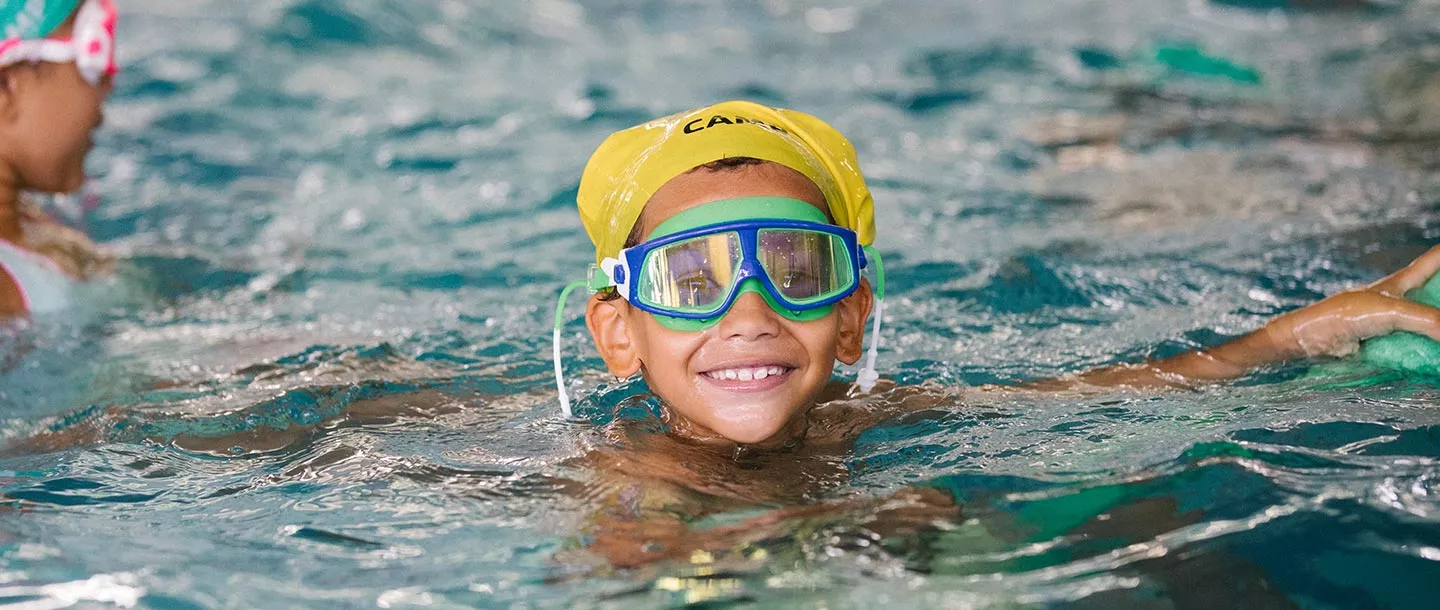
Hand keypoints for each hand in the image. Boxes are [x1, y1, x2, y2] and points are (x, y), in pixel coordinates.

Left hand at [1260, 244, 1439, 358]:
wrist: (1313, 340)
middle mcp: (1402, 299)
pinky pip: (1420, 344)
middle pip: (1437, 293)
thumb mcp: (1390, 311)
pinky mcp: (1391, 343)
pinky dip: (1432, 348)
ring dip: (1439, 327)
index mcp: (1401, 282)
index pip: (1435, 260)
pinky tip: (1436, 355)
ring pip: (1431, 321)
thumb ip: (1426, 319)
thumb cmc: (1345, 315)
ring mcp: (1396, 322)